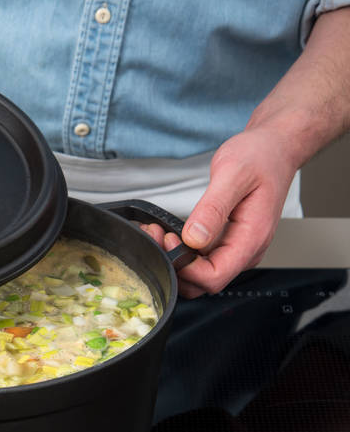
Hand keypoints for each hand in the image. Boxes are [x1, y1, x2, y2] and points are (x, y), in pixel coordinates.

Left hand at [141, 127, 296, 297]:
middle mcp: (245, 250)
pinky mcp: (226, 242)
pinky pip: (200, 259)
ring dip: (174, 261)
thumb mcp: (233, 174)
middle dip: (175, 266)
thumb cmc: (260, 157)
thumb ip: (213, 208)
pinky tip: (167, 232)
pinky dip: (180, 252)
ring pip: (199, 274)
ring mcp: (235, 248)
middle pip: (204, 283)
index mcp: (252, 238)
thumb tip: (194, 238)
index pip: (215, 277)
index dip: (186, 267)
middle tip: (157, 235)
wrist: (273, 148)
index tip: (171, 240)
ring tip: (158, 232)